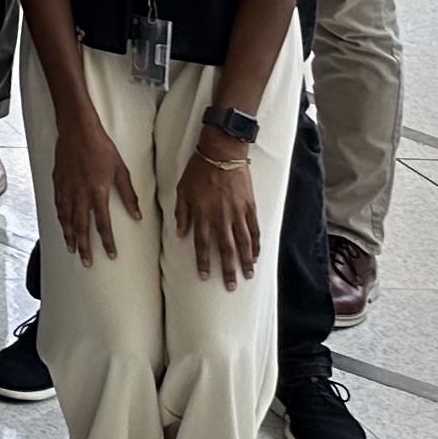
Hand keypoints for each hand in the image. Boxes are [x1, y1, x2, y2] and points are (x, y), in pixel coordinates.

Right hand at [49, 94, 139, 263]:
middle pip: (81, 226)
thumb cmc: (101, 146)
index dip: (107, 241)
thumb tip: (137, 215)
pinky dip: (59, 218)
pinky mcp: (58, 181)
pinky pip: (58, 205)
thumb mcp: (121, 170)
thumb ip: (129, 195)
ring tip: (72, 248)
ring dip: (69, 235)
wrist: (77, 129)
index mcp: (98, 192)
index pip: (103, 224)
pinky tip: (61, 224)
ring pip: (67, 218)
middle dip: (84, 246)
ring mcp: (67, 188)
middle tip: (86, 261)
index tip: (111, 254)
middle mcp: (80, 194)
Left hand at [175, 146, 262, 285]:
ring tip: (248, 275)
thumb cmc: (198, 170)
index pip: (202, 244)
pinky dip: (256, 245)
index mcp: (202, 214)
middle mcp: (221, 217)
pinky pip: (254, 230)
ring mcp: (237, 213)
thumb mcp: (182, 190)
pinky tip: (256, 255)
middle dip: (228, 269)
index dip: (203, 261)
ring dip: (245, 261)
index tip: (205, 276)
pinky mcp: (249, 207)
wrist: (222, 152)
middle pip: (225, 249)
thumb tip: (181, 233)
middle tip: (231, 285)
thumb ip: (182, 213)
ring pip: (243, 243)